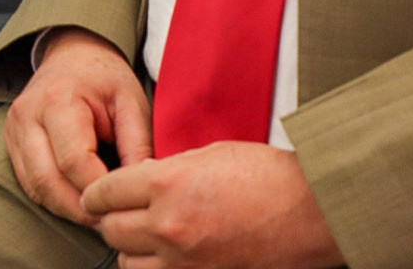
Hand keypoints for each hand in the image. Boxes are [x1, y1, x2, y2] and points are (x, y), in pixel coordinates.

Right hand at [5, 28, 151, 225]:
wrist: (73, 54)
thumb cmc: (104, 79)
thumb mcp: (131, 101)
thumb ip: (137, 144)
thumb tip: (140, 188)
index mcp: (59, 100)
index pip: (74, 161)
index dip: (99, 190)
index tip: (123, 204)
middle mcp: (28, 114)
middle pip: (47, 181)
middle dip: (80, 209)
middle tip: (110, 220)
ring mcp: (14, 129)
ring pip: (35, 188)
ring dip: (66, 208)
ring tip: (97, 215)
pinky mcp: (11, 142)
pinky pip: (29, 183)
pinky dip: (54, 199)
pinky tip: (79, 202)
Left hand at [81, 143, 340, 268]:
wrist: (316, 212)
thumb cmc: (270, 176)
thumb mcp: (209, 155)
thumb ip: (167, 171)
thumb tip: (140, 184)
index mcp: (167, 184)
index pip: (104, 193)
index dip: (96, 193)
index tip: (97, 196)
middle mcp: (169, 226)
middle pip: (111, 230)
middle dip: (112, 220)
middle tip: (122, 214)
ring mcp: (185, 262)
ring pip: (128, 264)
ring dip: (132, 250)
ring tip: (146, 238)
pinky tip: (167, 258)